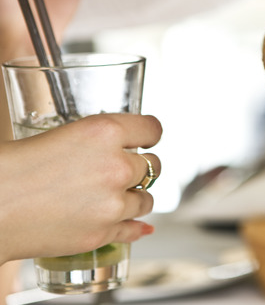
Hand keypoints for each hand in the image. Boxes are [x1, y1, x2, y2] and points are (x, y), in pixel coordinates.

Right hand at [0, 114, 161, 263]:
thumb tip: (123, 148)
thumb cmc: (12, 167)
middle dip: (139, 167)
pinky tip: (138, 225)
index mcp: (104, 132)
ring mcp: (112, 203)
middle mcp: (116, 166)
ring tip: (115, 196)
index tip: (147, 139)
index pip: (153, 129)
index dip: (150, 135)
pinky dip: (134, 226)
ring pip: (147, 199)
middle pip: (153, 166)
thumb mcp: (61, 135)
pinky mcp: (102, 232)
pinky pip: (134, 229)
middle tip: (122, 170)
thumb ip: (97, 141)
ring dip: (136, 197)